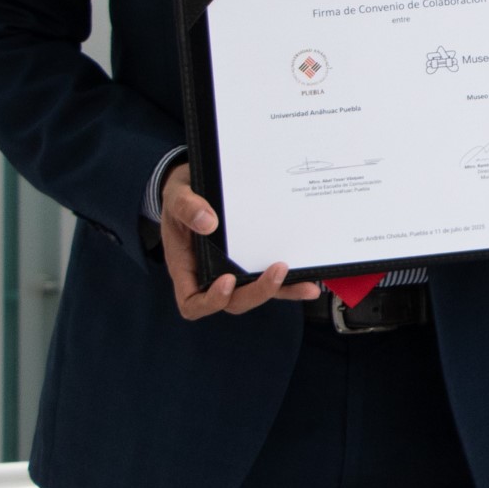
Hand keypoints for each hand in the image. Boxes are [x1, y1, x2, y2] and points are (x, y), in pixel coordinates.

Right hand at [159, 161, 320, 318]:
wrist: (196, 184)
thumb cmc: (181, 198)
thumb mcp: (176, 196)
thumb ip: (185, 207)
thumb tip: (208, 222)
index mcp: (187, 269)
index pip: (193, 303)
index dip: (211, 301)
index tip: (227, 280)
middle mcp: (212, 276)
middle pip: (233, 302)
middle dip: (257, 292)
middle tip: (278, 271)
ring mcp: (236, 270)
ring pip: (257, 293)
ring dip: (282, 291)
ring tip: (307, 285)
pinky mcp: (255, 261)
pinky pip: (272, 278)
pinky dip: (292, 281)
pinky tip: (312, 279)